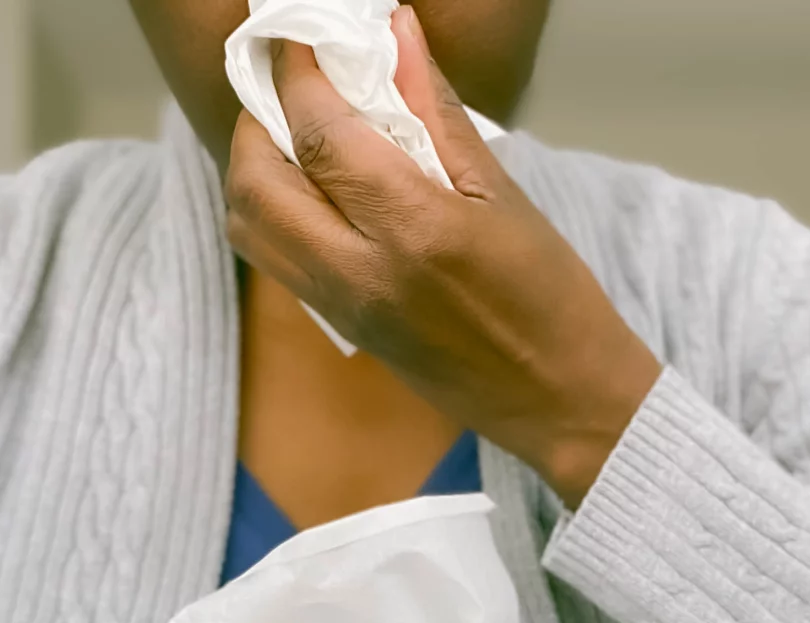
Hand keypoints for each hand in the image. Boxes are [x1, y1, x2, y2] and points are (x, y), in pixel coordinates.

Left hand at [224, 5, 662, 507]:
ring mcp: (342, 308)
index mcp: (413, 231)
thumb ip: (436, 113)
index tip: (296, 35)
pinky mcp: (341, 329)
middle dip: (256, 121)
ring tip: (292, 136)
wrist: (558, 400)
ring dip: (253, 170)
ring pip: (250, 227)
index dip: (296, 75)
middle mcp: (361, 273)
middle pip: (257, 184)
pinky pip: (275, 260)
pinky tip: (311, 189)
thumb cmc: (550, 296)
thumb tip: (395, 34)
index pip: (320, 136)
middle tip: (287, 88)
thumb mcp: (502, 194)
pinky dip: (272, 212)